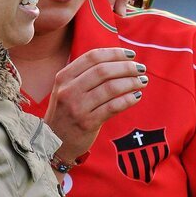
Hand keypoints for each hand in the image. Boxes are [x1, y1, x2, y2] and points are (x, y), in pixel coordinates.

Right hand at [44, 47, 145, 161]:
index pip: (92, 57)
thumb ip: (83, 75)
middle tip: (140, 69)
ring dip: (131, 82)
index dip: (114, 53)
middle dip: (126, 67)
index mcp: (64, 77)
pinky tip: (136, 96)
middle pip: (103, 71)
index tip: (131, 55)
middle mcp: (69, 90)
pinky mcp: (87, 123)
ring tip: (142, 82)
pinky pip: (113, 107)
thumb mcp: (65, 90)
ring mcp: (77, 107)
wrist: (53, 143)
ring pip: (110, 88)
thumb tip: (116, 59)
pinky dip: (128, 100)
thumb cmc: (66, 113)